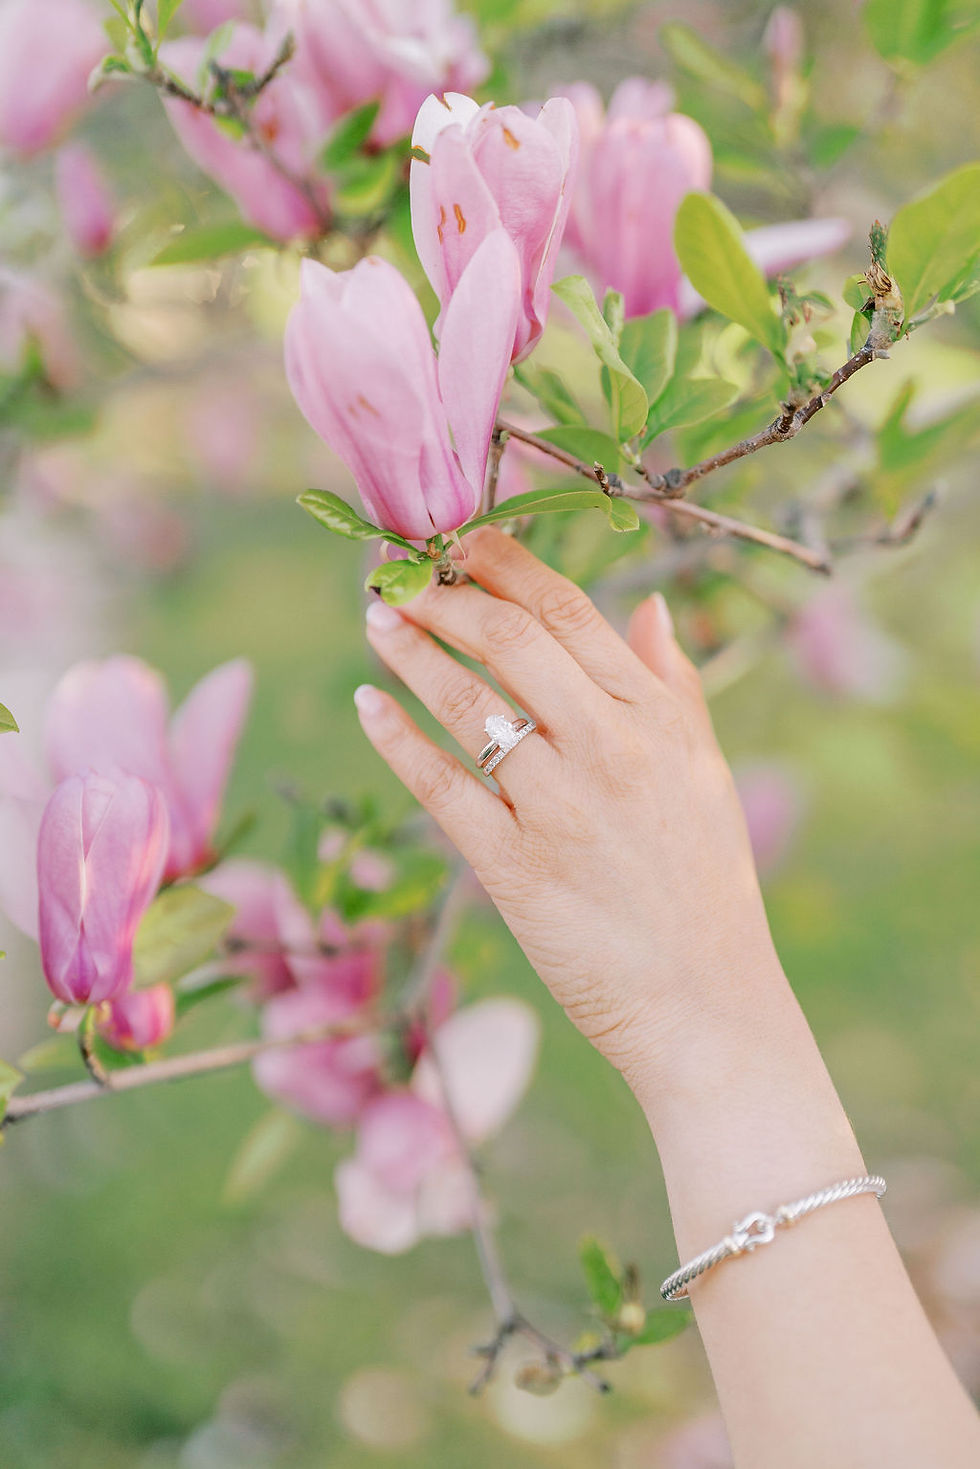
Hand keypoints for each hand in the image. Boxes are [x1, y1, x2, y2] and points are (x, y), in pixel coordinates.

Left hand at [354, 529, 785, 1098]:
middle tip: (398, 573)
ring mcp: (560, 808)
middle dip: (445, 596)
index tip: (460, 539)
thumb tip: (649, 610)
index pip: (570, 611)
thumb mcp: (708, 775)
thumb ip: (675, 687)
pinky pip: (442, 788)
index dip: (505, 564)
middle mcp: (610, 749)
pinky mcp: (515, 869)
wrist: (706, 1006)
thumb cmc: (705, 887)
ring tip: (375, 620)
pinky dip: (398, 739)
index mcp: (657, 718)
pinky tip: (368, 706)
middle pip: (510, 641)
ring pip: (468, 704)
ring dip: (412, 653)